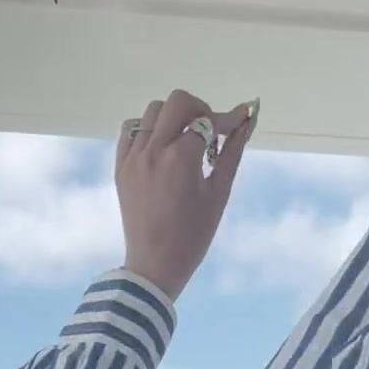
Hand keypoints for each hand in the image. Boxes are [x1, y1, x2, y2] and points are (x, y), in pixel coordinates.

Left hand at [116, 89, 258, 302]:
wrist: (154, 266)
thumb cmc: (193, 236)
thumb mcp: (219, 193)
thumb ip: (232, 152)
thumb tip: (247, 119)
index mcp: (181, 159)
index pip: (207, 121)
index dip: (227, 120)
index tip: (239, 120)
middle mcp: (154, 151)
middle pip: (178, 102)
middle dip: (199, 110)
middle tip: (209, 132)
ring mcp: (133, 157)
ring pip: (153, 112)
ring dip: (173, 117)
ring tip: (184, 141)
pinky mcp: (120, 167)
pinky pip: (131, 130)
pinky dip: (149, 129)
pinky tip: (161, 147)